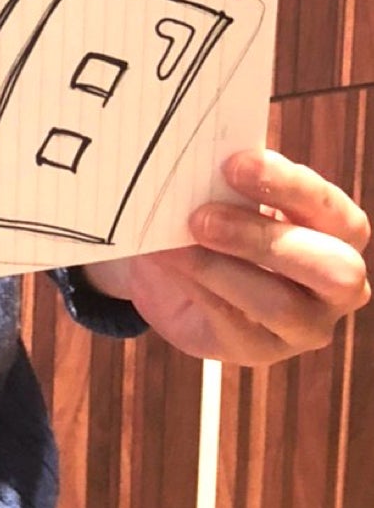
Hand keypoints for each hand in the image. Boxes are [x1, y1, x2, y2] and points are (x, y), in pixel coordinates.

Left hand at [82, 150, 370, 364]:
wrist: (174, 270)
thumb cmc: (216, 218)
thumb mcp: (225, 192)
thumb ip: (227, 180)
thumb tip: (197, 158)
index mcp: (337, 231)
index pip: (334, 211)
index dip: (288, 185)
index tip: (233, 164)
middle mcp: (335, 285)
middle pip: (334, 269)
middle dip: (264, 238)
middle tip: (201, 218)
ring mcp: (303, 324)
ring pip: (281, 304)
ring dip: (220, 269)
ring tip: (176, 245)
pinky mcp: (259, 349)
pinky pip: (234, 324)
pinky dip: (196, 289)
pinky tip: (170, 264)